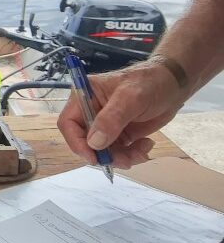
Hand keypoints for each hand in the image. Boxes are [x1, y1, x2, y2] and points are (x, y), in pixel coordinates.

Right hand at [56, 60, 183, 167]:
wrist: (174, 84)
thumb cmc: (149, 83)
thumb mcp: (131, 98)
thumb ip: (111, 119)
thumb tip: (94, 143)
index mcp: (84, 96)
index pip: (68, 123)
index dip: (76, 142)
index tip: (94, 158)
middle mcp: (90, 111)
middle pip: (84, 141)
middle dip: (103, 154)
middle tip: (126, 160)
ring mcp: (105, 124)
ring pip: (102, 151)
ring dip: (121, 157)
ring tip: (142, 152)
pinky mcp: (118, 133)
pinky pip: (117, 152)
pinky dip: (131, 154)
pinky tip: (146, 145)